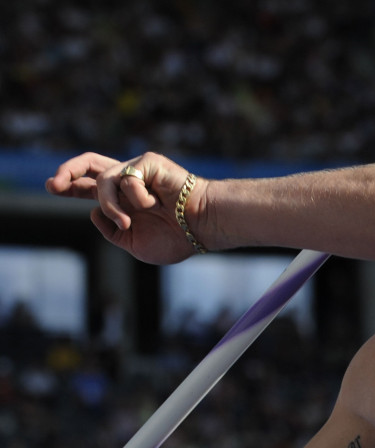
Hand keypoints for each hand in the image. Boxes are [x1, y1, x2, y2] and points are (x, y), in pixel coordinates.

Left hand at [45, 152, 205, 263]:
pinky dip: (135, 197)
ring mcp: (138, 169)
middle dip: (67, 171)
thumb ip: (110, 230)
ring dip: (110, 205)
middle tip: (54, 184)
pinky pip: (126, 178)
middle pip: (89, 164)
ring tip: (126, 223)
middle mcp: (128, 180)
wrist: (202, 227)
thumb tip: (93, 211)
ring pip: (104, 180)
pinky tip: (153, 205)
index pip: (89, 186)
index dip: (68, 184)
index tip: (52, 187)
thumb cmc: (175, 238)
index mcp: (123, 199)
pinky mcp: (149, 163)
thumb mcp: (133, 242)